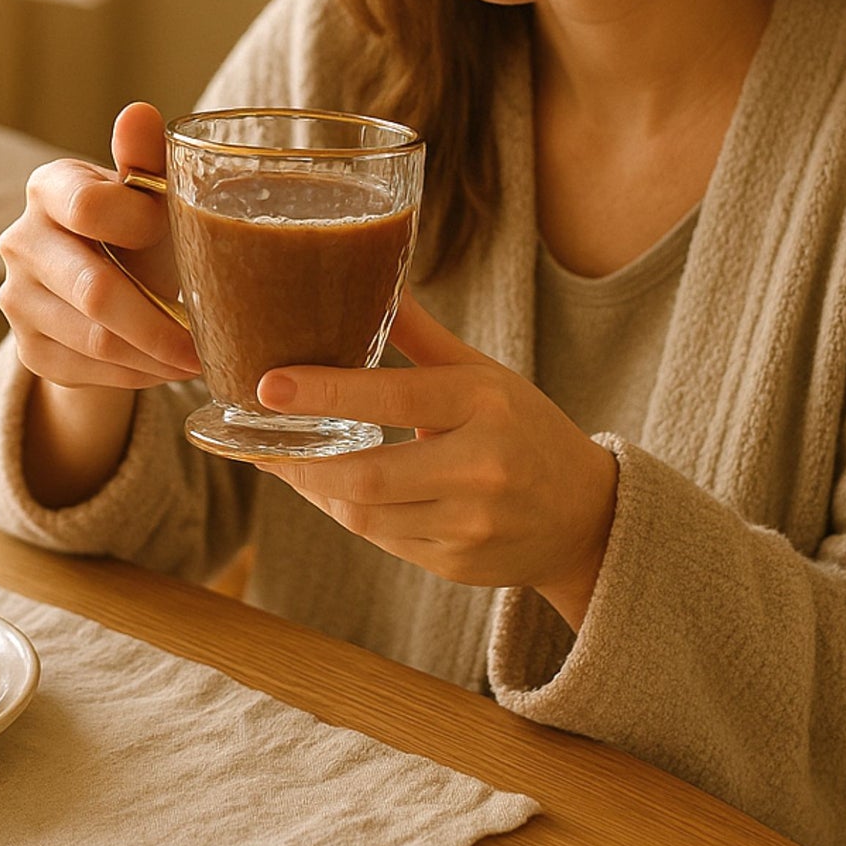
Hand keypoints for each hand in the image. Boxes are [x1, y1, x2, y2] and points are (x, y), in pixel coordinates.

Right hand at [0, 101, 199, 389]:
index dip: (145, 227)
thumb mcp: (149, 195)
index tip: (190, 243)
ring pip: (96, 341)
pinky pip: (90, 372)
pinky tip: (166, 367)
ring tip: (200, 359)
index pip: (90, 209)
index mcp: (49, 188)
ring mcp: (16, 299)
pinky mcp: (27, 350)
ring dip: (156, 357)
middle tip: (209, 343)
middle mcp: (19, 241)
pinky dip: (138, 375)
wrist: (103, 286)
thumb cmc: (137, 229)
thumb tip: (140, 113)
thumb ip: (146, 158)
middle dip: (160, 324)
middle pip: (95, 291)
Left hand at [256, 294, 619, 629]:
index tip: (266, 385)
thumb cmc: (523, 428)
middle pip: (366, 475)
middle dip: (301, 462)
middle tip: (257, 442)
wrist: (588, 515)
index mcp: (483, 402)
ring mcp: (472, 524)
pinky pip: (383, 541)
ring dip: (317, 490)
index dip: (322, 392)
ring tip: (289, 463)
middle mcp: (482, 466)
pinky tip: (335, 492)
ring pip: (365, 515)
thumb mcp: (483, 373)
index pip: (390, 395)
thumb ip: (421, 334)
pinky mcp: (460, 566)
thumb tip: (374, 280)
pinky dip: (350, 515)